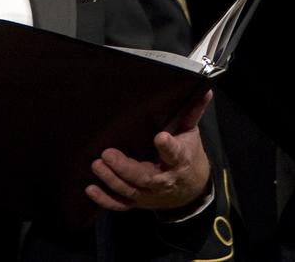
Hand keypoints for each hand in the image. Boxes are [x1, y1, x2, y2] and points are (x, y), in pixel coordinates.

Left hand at [87, 90, 211, 212]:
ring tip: (96, 165)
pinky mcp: (137, 201)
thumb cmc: (188, 155)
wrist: (190, 190)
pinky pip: (121, 204)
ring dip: (112, 180)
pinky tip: (90, 189)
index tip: (160, 137)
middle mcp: (164, 179)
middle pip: (145, 177)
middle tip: (108, 154)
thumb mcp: (191, 133)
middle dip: (126, 167)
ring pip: (130, 191)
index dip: (168, 148)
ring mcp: (149, 193)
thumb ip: (192, 112)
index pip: (176, 155)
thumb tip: (204, 89)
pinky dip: (106, 200)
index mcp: (180, 161)